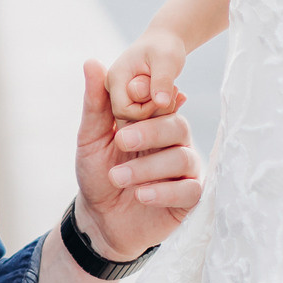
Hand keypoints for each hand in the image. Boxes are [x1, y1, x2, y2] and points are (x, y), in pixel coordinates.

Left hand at [73, 60, 201, 260]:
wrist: (99, 220)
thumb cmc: (98, 175)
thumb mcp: (91, 138)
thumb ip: (96, 103)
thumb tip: (92, 61)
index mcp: (154, 124)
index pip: (163, 103)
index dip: (150, 101)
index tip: (130, 99)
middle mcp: (174, 144)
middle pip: (178, 127)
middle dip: (150, 132)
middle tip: (121, 140)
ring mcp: (184, 171)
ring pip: (182, 159)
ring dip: (148, 168)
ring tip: (118, 177)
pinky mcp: (189, 198)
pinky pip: (190, 190)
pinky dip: (165, 191)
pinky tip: (142, 195)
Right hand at [104, 28, 188, 121]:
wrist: (165, 41)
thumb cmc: (165, 46)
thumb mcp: (168, 60)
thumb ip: (162, 81)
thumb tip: (161, 103)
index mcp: (115, 78)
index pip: (124, 111)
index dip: (147, 109)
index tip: (165, 95)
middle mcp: (113, 88)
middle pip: (128, 118)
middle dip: (153, 111)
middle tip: (173, 92)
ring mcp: (121, 94)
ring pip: (137, 119)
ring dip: (158, 110)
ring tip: (173, 92)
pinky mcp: (130, 99)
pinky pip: (143, 115)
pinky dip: (159, 110)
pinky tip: (172, 98)